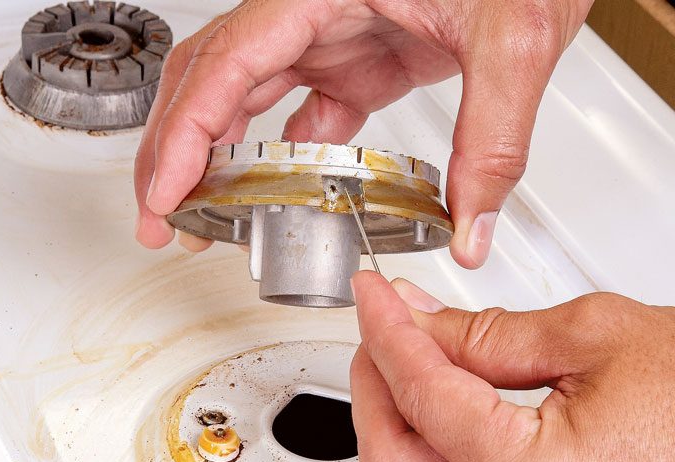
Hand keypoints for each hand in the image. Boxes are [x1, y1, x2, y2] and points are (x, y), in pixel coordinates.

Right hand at [135, 0, 592, 266]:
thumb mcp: (514, 40)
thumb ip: (492, 141)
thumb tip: (470, 225)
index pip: (226, 64)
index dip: (183, 134)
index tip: (164, 192)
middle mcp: (312, 7)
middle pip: (210, 80)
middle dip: (173, 153)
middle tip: (160, 221)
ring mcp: (332, 32)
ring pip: (244, 96)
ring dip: (214, 158)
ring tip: (198, 216)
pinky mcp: (359, 56)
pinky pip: (302, 110)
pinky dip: (280, 157)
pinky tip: (274, 194)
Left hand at [350, 272, 674, 461]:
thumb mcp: (598, 332)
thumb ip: (488, 333)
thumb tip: (423, 321)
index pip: (421, 396)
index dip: (386, 332)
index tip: (373, 295)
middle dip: (373, 388)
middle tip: (382, 327)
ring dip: (402, 422)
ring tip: (412, 353)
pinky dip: (444, 453)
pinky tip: (450, 403)